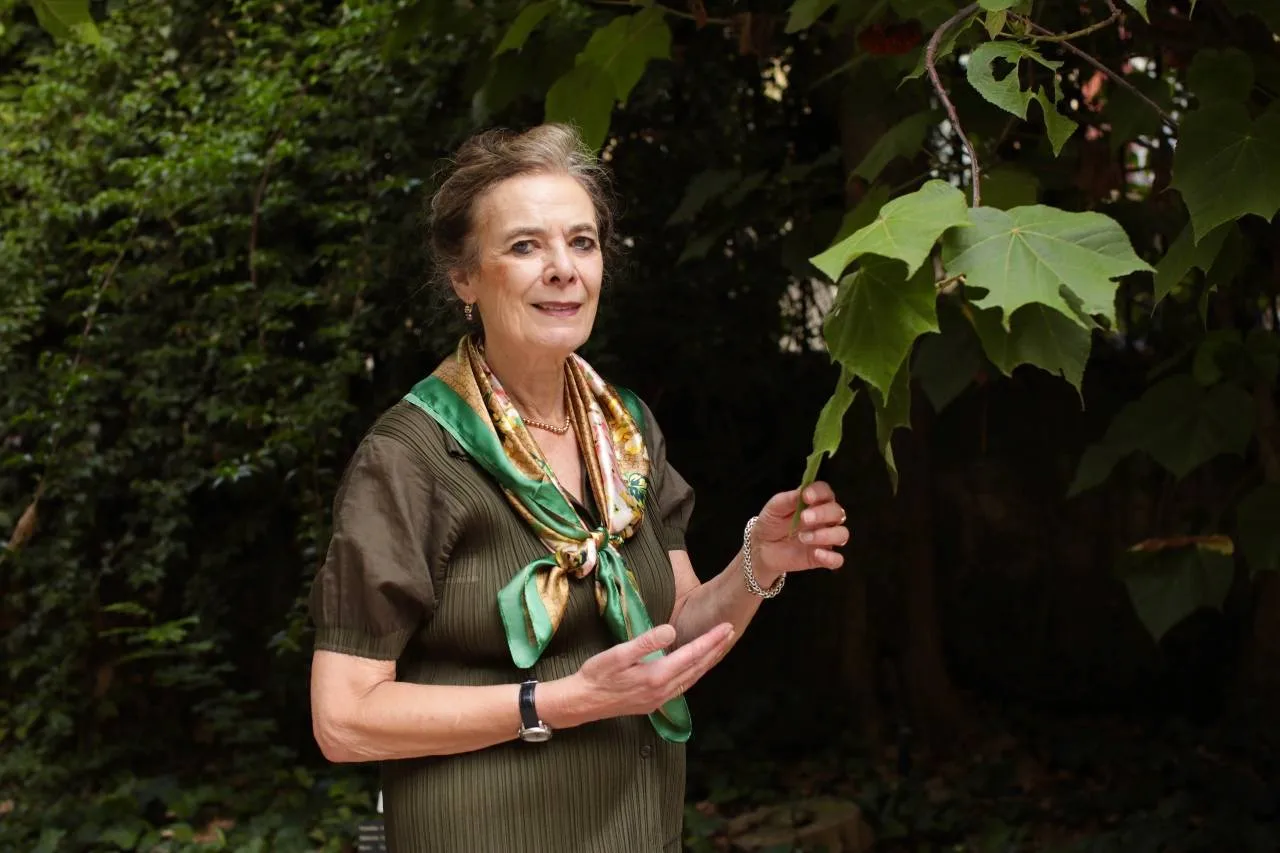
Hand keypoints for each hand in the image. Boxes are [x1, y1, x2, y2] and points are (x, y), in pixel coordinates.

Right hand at [540, 622, 734, 728]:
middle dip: (715, 649)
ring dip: (707, 661)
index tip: (725, 626)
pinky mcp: (654, 703)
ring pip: (692, 678)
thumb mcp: (618, 654)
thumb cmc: (596, 674)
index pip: (692, 655)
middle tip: (730, 630)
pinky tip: (695, 667)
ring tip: (719, 646)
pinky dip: (695, 673)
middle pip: (697, 667)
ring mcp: (660, 699)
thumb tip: (672, 631)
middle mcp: (663, 690)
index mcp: (657, 676)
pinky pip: (683, 686)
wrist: (582, 702)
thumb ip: (646, 642)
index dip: (710, 640)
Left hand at [749, 481, 848, 583]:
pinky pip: (836, 559)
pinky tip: (816, 554)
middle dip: (823, 513)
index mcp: (814, 503)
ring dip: (826, 535)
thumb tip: (802, 491)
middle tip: (804, 518)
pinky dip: (830, 557)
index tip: (806, 496)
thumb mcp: (774, 508)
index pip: (826, 492)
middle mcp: (824, 520)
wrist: (762, 548)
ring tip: (803, 537)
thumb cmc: (771, 523)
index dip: (819, 492)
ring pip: (842, 534)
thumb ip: (789, 499)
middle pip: (837, 512)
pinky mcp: (822, 557)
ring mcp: (825, 539)